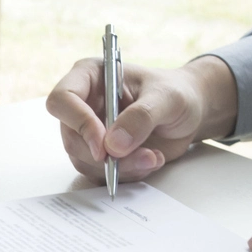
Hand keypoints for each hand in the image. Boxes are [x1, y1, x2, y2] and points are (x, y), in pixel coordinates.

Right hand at [46, 56, 237, 182]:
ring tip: (153, 156)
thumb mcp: (168, 98)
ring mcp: (89, 132)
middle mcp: (83, 105)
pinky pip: (99, 174)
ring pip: (85, 161)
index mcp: (90, 77)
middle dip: (106, 155)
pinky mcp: (99, 154)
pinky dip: (125, 174)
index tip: (104, 146)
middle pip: (72, 137)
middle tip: (142, 156)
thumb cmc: (177, 93)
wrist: (188, 113)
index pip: (63, 100)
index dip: (79, 123)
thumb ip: (142, 117)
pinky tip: (148, 161)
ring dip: (120, 168)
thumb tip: (114, 144)